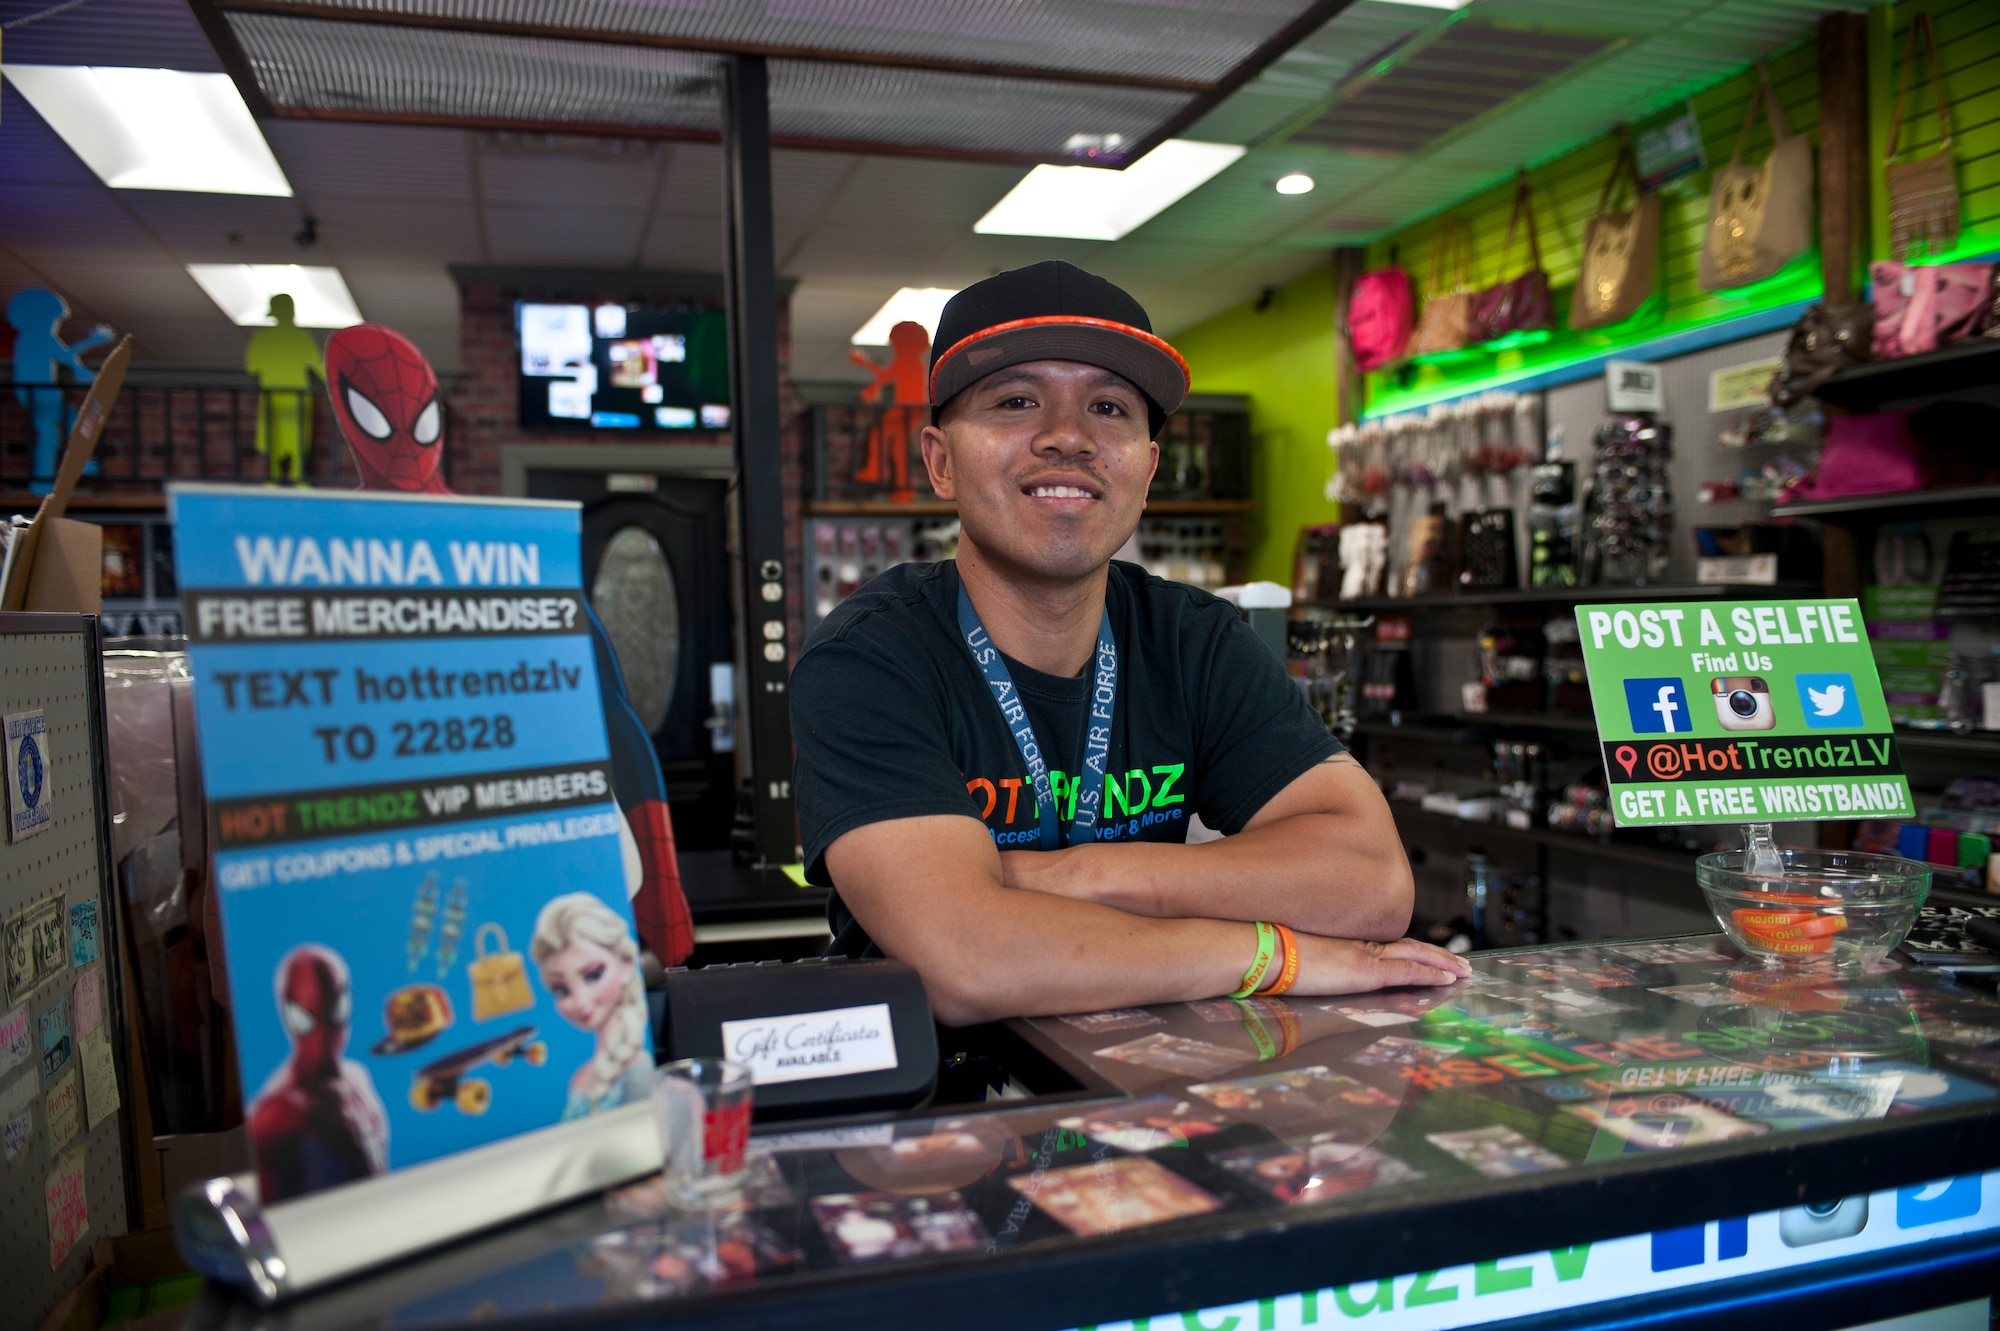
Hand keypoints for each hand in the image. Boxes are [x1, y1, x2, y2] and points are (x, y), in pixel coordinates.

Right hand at [1288, 934, 1468, 995]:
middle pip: (1410, 947)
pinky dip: (1430, 974)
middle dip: (1439, 955)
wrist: (1264, 952)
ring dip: (1444, 963)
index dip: (1415, 951)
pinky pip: (1407, 972)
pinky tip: (1447, 979)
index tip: (1432, 956)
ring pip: (1416, 956)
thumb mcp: (1299, 964)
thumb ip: (1316, 969)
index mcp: (1346, 945)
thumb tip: (1314, 979)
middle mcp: (1360, 946)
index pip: (1389, 946)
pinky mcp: (1365, 971)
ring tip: (1464, 971)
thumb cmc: (1272, 959)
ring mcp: (1364, 957)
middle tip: (1462, 963)